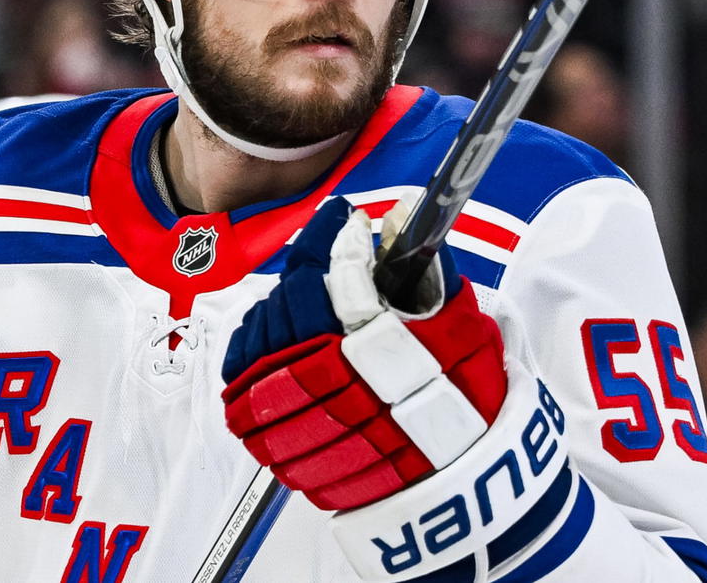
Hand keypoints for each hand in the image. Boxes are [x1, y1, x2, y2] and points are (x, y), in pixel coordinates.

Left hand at [222, 197, 505, 511]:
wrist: (453, 490)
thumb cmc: (464, 410)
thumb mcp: (465, 331)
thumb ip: (431, 271)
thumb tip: (404, 216)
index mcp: (381, 350)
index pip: (338, 274)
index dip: (336, 237)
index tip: (345, 221)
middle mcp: (335, 383)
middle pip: (295, 302)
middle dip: (309, 271)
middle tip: (328, 261)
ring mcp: (301, 417)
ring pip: (265, 338)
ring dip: (280, 310)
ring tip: (304, 298)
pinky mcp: (279, 445)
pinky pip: (242, 382)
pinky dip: (253, 351)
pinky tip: (273, 336)